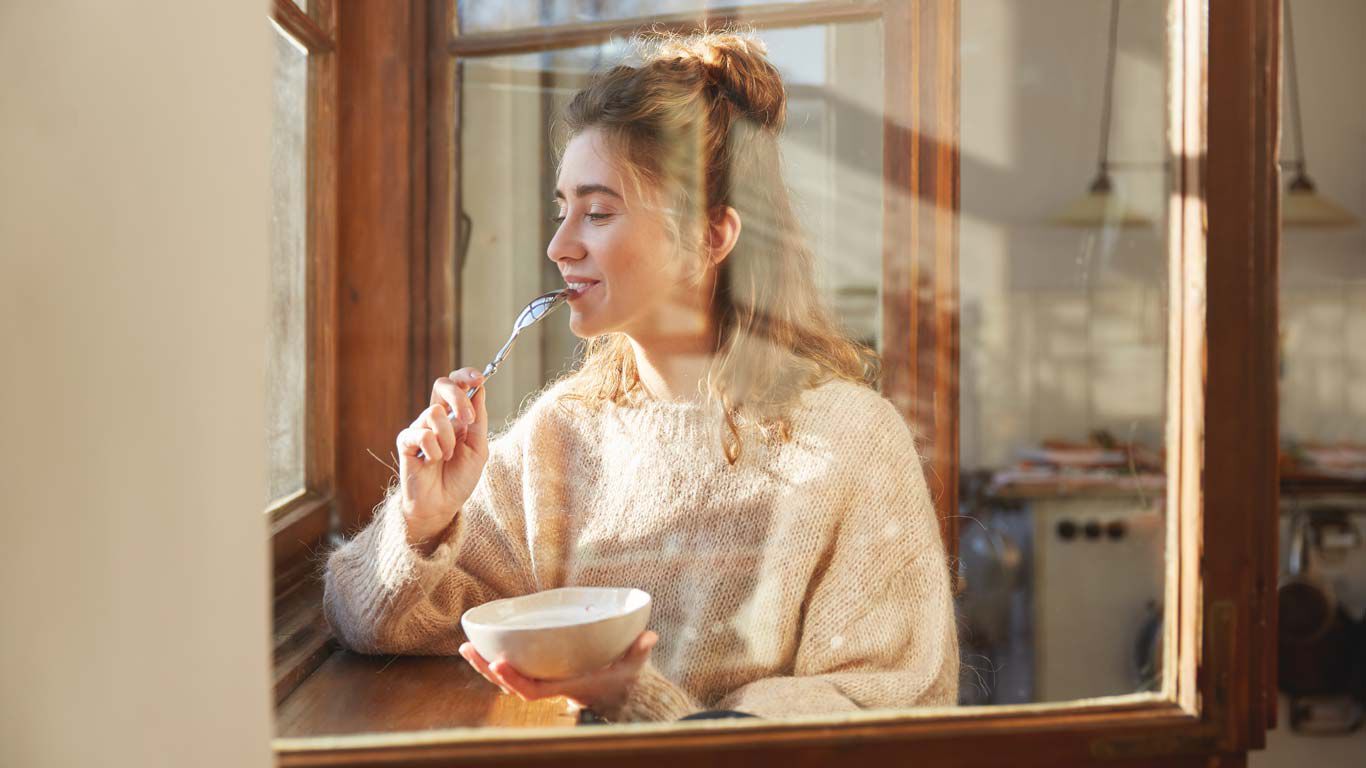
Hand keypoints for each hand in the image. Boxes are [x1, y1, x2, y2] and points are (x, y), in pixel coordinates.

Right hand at [396, 368, 488, 545]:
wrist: (442, 505)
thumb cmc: (460, 478)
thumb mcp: (479, 449)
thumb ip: (479, 420)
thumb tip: (480, 389)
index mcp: (455, 416)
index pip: (456, 384)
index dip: (466, 376)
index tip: (478, 379)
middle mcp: (437, 418)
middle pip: (441, 385)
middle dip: (458, 397)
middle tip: (468, 420)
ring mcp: (420, 428)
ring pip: (435, 413)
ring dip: (448, 437)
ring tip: (448, 456)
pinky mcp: (406, 442)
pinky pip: (421, 433)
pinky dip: (434, 448)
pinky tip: (433, 461)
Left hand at [458, 631, 659, 712]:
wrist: (621, 692)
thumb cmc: (625, 676)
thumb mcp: (634, 663)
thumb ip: (640, 650)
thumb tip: (649, 637)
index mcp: (567, 686)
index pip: (534, 690)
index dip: (514, 679)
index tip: (498, 662)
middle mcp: (551, 687)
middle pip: (512, 686)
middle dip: (489, 670)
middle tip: (470, 649)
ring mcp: (544, 682)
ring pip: (508, 680)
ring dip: (485, 665)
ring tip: (466, 646)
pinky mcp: (541, 674)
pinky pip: (514, 672)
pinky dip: (496, 662)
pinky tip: (482, 647)